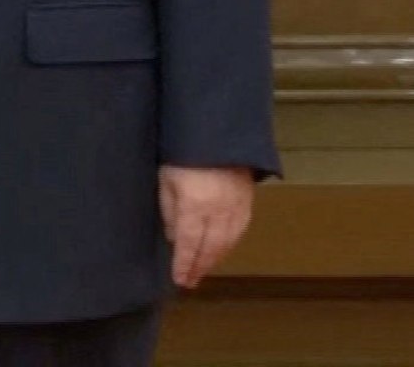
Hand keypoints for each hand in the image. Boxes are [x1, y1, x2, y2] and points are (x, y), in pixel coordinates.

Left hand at [159, 165, 254, 287]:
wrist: (217, 132)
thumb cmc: (183, 153)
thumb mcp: (166, 179)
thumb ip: (169, 210)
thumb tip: (174, 238)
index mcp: (194, 206)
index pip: (188, 245)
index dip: (184, 264)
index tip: (180, 279)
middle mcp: (218, 211)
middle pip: (209, 248)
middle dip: (200, 267)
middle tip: (191, 281)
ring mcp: (236, 207)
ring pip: (227, 242)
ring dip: (215, 259)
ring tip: (204, 269)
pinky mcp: (247, 201)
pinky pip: (240, 230)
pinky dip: (230, 244)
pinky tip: (222, 249)